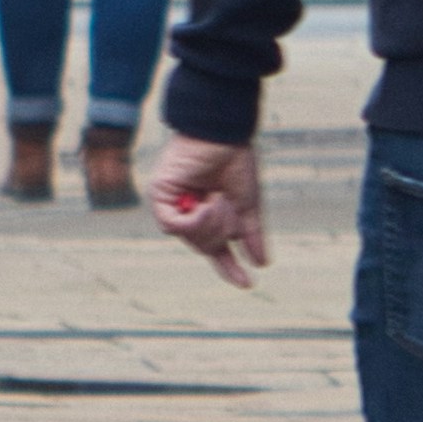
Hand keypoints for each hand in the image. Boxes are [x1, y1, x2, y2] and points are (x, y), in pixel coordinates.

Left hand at [150, 135, 266, 287]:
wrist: (224, 136)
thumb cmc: (235, 163)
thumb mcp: (247, 205)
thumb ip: (251, 235)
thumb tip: (262, 263)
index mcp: (211, 213)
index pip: (217, 248)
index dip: (230, 267)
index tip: (247, 284)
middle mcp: (190, 211)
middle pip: (205, 245)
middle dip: (220, 231)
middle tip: (226, 205)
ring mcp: (174, 204)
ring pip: (191, 238)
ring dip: (210, 223)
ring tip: (217, 200)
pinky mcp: (160, 195)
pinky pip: (174, 226)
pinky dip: (194, 220)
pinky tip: (205, 204)